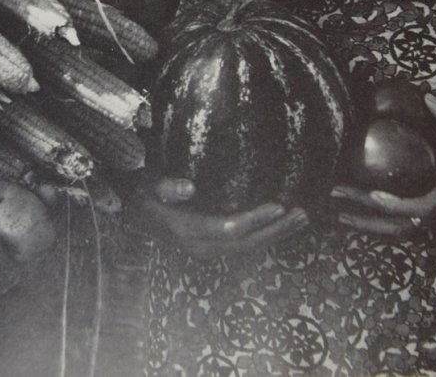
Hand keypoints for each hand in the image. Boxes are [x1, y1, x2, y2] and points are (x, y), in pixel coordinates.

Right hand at [129, 176, 307, 259]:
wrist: (132, 211)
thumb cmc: (142, 191)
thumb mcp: (148, 184)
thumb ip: (166, 187)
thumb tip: (189, 189)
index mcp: (186, 230)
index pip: (229, 228)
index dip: (256, 219)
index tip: (279, 205)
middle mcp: (200, 246)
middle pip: (246, 243)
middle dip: (276, 231)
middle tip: (303, 215)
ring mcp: (206, 251)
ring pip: (248, 249)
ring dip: (275, 236)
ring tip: (301, 221)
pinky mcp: (211, 247)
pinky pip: (243, 246)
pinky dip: (264, 237)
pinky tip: (280, 227)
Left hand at [332, 94, 435, 236]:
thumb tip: (426, 98)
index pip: (421, 209)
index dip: (395, 205)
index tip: (373, 195)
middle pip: (400, 229)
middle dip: (365, 220)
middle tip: (334, 205)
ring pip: (401, 234)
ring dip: (369, 227)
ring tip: (338, 214)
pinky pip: (407, 228)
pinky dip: (382, 225)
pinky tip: (361, 215)